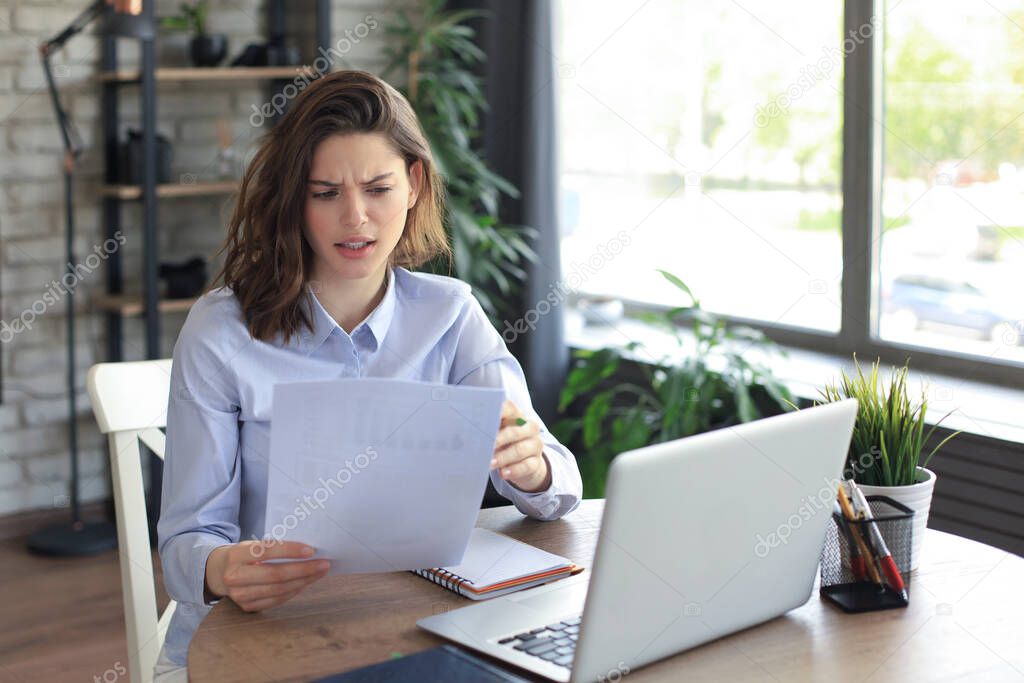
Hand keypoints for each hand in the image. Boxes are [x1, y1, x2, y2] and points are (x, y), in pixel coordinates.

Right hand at [204, 540, 329, 612]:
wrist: (220, 573)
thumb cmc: (244, 555)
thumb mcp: (252, 545)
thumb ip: (274, 547)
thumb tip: (308, 551)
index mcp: (237, 555)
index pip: (268, 552)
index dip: (291, 551)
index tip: (311, 550)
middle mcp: (235, 577)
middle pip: (276, 575)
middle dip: (304, 570)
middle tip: (324, 564)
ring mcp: (240, 595)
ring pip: (279, 590)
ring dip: (303, 581)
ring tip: (319, 573)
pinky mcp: (247, 607)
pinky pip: (276, 600)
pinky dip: (294, 591)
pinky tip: (305, 583)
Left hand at [491, 400, 550, 492]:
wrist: (526, 463)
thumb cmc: (506, 444)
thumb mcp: (498, 434)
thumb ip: (488, 429)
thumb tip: (468, 431)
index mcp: (517, 417)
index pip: (510, 409)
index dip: (499, 411)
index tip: (487, 415)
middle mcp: (529, 428)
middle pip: (514, 431)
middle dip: (499, 439)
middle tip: (486, 446)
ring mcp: (534, 445)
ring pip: (519, 450)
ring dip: (503, 457)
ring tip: (490, 463)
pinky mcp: (536, 462)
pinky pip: (526, 466)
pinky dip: (514, 470)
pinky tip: (504, 473)